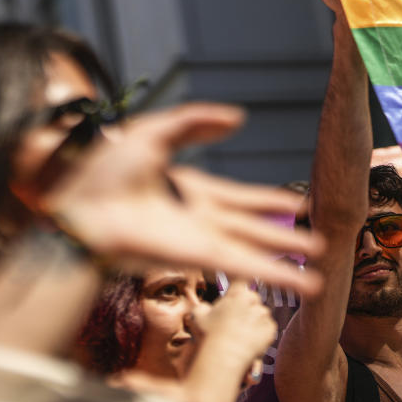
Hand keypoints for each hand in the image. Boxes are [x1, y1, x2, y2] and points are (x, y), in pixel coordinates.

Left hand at [41, 103, 323, 295]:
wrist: (81, 208)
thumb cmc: (105, 173)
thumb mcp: (153, 132)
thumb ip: (195, 121)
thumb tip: (238, 118)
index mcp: (189, 191)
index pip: (239, 198)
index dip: (268, 201)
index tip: (296, 206)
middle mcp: (200, 220)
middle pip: (253, 229)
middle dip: (284, 236)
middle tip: (318, 242)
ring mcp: (202, 240)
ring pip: (255, 253)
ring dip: (287, 264)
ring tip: (319, 275)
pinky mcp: (201, 257)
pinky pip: (246, 266)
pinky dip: (276, 274)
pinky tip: (304, 282)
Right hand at [190, 281, 276, 371]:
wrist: (224, 357)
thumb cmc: (209, 336)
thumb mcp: (197, 316)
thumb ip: (202, 307)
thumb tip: (206, 307)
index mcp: (236, 294)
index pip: (241, 280)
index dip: (241, 282)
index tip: (242, 283)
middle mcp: (252, 300)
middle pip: (252, 298)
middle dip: (246, 306)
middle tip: (235, 320)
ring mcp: (263, 315)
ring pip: (261, 314)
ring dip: (254, 320)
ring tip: (241, 335)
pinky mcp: (271, 329)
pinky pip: (268, 328)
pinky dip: (261, 333)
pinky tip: (249, 341)